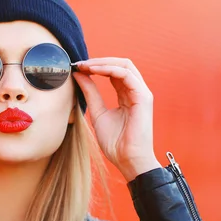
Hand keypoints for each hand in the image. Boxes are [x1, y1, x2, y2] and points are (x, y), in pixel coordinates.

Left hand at [72, 57, 161, 181]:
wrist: (127, 160)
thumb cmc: (115, 143)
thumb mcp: (98, 113)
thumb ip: (91, 94)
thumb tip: (79, 75)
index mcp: (127, 95)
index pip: (114, 72)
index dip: (96, 67)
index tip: (78, 68)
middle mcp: (136, 91)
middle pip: (120, 64)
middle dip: (99, 61)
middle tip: (80, 63)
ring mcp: (141, 93)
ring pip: (124, 65)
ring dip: (103, 63)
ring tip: (85, 66)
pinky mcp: (143, 97)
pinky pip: (126, 75)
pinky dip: (109, 70)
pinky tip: (94, 71)